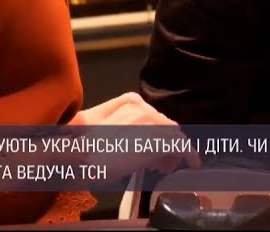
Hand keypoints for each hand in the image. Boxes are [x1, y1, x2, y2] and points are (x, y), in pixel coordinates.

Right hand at [69, 93, 199, 178]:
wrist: (77, 157)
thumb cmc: (82, 146)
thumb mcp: (97, 125)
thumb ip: (120, 124)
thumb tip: (134, 138)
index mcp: (130, 101)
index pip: (153, 116)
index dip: (156, 133)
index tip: (153, 147)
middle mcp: (144, 108)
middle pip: (165, 126)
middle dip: (164, 144)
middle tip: (158, 163)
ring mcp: (152, 123)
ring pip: (174, 137)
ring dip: (171, 153)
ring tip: (163, 168)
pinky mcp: (158, 141)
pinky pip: (182, 147)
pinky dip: (189, 155)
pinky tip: (192, 164)